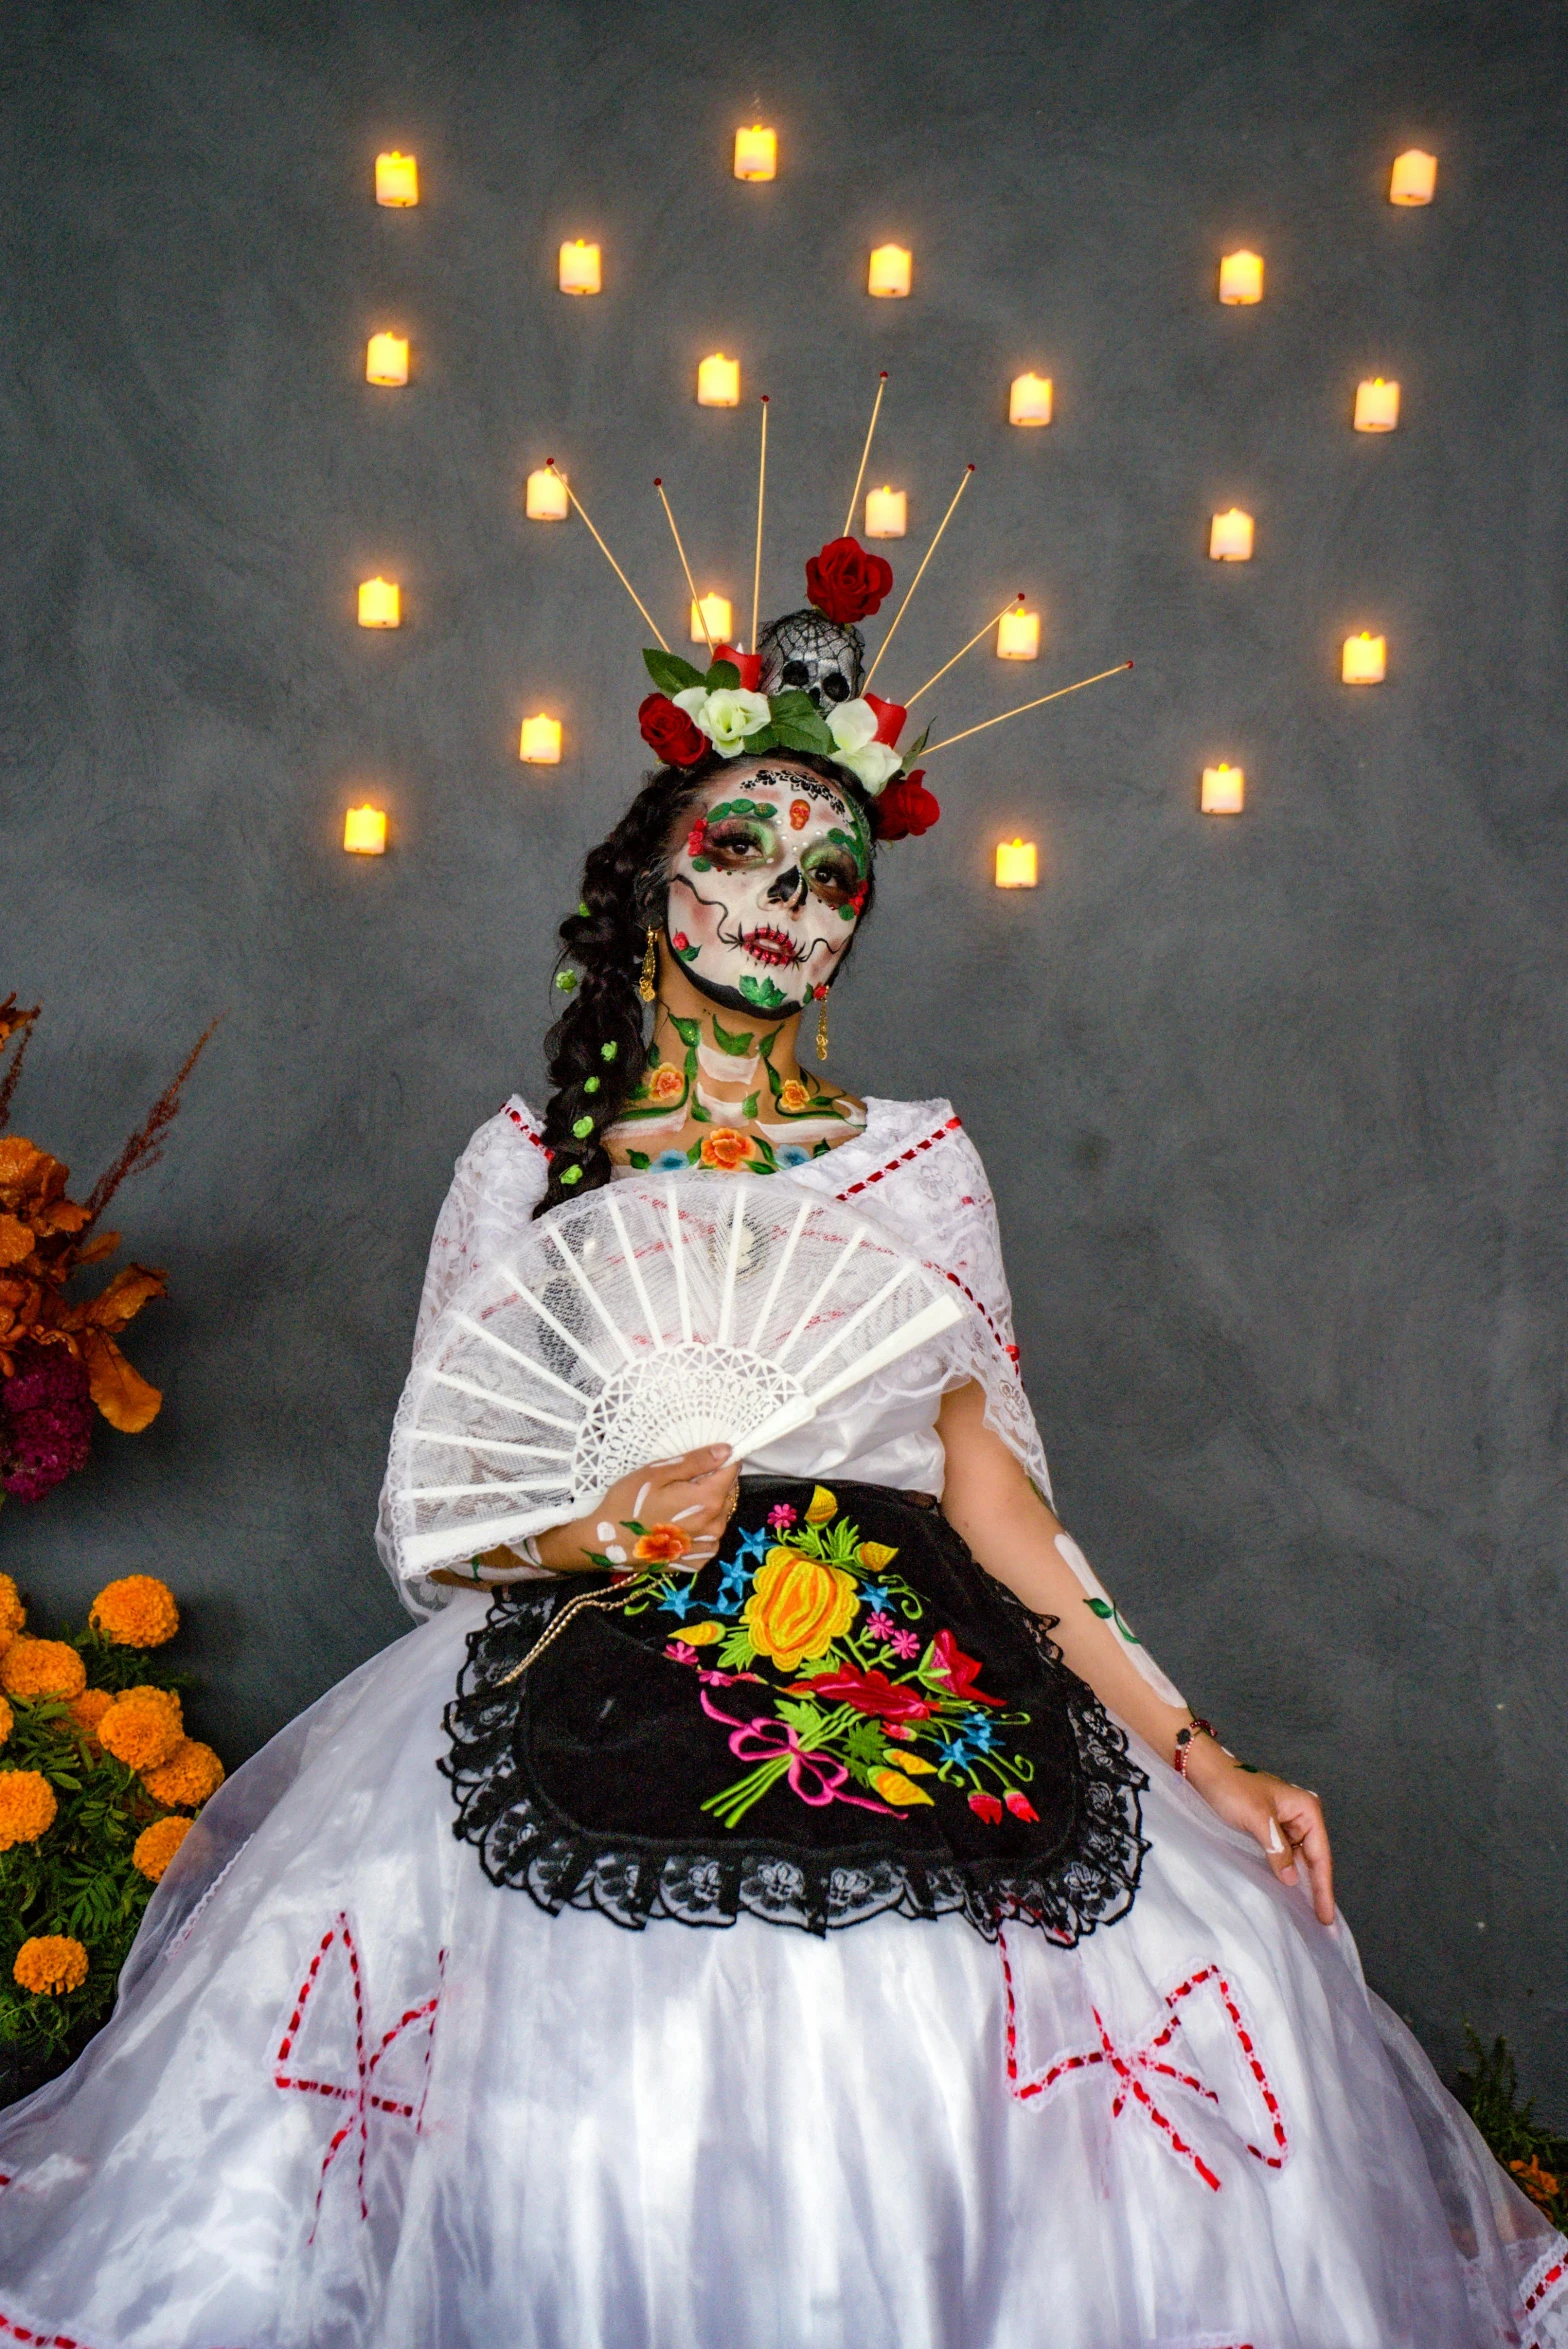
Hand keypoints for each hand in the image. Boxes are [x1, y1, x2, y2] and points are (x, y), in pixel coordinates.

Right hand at [533, 1444, 738, 1574]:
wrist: (604, 1544)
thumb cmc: (628, 1504)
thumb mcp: (657, 1473)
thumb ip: (696, 1462)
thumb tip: (727, 1450)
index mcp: (708, 1500)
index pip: (732, 1470)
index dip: (720, 1460)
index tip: (701, 1459)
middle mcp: (715, 1526)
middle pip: (727, 1493)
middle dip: (712, 1482)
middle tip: (680, 1482)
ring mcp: (707, 1547)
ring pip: (720, 1515)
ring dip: (707, 1506)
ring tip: (676, 1504)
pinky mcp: (696, 1562)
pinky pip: (710, 1538)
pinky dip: (700, 1529)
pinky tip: (677, 1525)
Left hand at [1180, 1737, 1334, 1925]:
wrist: (1206, 1772)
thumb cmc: (1232, 1788)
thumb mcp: (1257, 1818)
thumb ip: (1277, 1849)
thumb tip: (1292, 1881)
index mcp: (1307, 1809)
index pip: (1320, 1855)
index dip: (1324, 1887)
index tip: (1326, 1916)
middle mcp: (1302, 1816)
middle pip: (1314, 1859)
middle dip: (1317, 1888)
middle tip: (1322, 1922)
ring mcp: (1287, 1823)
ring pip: (1299, 1860)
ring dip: (1302, 1883)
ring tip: (1309, 1913)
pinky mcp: (1272, 1829)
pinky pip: (1284, 1856)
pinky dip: (1286, 1872)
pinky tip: (1288, 1891)